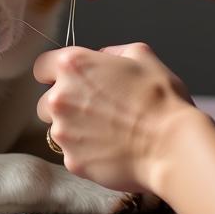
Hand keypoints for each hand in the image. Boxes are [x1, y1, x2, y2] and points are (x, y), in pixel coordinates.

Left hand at [35, 42, 196, 192]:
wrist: (172, 145)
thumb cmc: (160, 99)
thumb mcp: (141, 55)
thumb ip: (112, 52)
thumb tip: (101, 58)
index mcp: (73, 66)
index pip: (42, 67)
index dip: (55, 74)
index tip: (69, 81)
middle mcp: (60, 98)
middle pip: (45, 101)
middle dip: (65, 104)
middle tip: (95, 109)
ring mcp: (63, 132)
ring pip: (57, 129)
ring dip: (74, 130)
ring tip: (107, 132)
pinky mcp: (72, 161)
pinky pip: (71, 154)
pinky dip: (86, 152)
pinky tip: (111, 149)